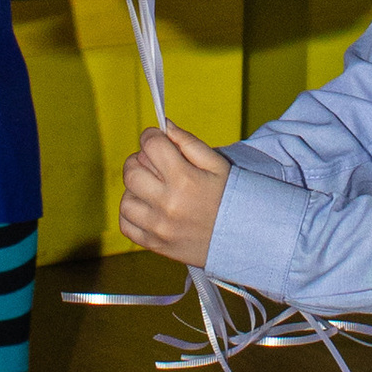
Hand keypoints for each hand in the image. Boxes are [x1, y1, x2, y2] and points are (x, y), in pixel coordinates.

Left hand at [120, 123, 230, 267]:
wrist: (245, 237)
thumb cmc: (231, 197)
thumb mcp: (217, 164)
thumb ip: (188, 143)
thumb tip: (164, 126)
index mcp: (184, 179)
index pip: (151, 145)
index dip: (151, 136)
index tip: (156, 139)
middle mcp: (167, 203)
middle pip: (132, 171)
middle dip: (139, 160)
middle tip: (153, 163)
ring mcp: (159, 227)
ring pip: (126, 199)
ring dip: (135, 189)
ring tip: (152, 189)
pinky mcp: (156, 244)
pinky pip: (126, 225)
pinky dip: (132, 214)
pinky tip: (147, 208)